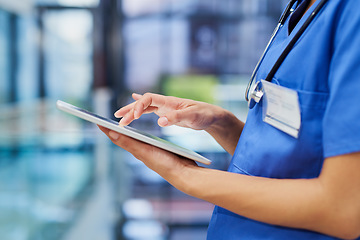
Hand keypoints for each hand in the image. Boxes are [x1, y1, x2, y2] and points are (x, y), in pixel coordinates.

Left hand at [97, 125, 197, 188]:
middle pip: (123, 138)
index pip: (117, 137)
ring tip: (117, 126)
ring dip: (124, 132)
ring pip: (133, 139)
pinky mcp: (157, 150)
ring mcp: (148, 150)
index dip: (106, 129)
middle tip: (103, 121)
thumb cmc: (164, 163)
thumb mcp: (145, 150)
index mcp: (134, 149)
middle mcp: (139, 150)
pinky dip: (138, 135)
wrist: (183, 172)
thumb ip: (129, 142)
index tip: (95, 120)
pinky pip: (144, 140)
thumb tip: (110, 132)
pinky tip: (141, 134)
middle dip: (112, 129)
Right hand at [115, 93, 243, 154]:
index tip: (132, 117)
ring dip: (132, 112)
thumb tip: (160, 121)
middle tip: (117, 119)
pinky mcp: (167, 114)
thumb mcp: (192, 117)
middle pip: (143, 102)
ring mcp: (165, 108)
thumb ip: (176, 118)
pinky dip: (141, 110)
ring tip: (119, 118)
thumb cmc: (204, 114)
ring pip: (144, 107)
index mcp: (170, 102)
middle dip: (130, 109)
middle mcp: (165, 103)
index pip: (149, 99)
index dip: (139, 105)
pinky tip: (135, 111)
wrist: (212, 116)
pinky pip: (150, 111)